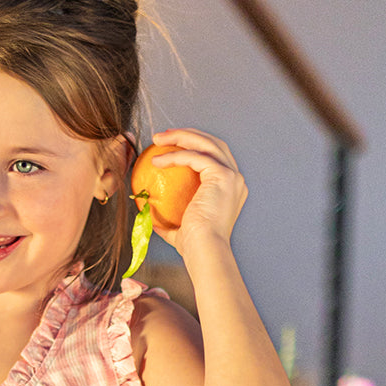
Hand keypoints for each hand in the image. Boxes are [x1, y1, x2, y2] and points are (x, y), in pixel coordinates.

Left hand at [146, 128, 247, 253]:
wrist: (205, 250)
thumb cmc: (193, 247)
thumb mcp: (178, 229)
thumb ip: (168, 221)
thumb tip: (150, 217)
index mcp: (229, 189)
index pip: (214, 158)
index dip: (193, 146)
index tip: (170, 145)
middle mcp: (235, 179)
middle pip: (213, 144)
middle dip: (188, 135)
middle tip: (162, 137)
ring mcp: (231, 175)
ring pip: (206, 144)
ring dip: (181, 137)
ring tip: (158, 139)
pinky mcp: (222, 175)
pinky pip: (194, 157)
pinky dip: (175, 155)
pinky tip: (156, 161)